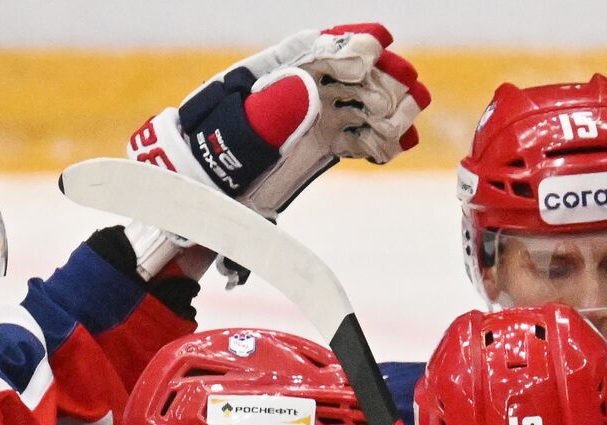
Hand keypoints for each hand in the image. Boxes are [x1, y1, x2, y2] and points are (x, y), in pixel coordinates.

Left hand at [129, 23, 428, 215]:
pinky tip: (394, 146)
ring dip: (388, 111)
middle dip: (381, 79)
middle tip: (407, 91)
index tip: (378, 41)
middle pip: (349, 75)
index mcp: (272, 73)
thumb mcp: (234, 134)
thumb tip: (310, 91)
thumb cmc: (207, 158)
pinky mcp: (321, 148)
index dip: (349, 40)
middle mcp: (299, 91)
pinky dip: (378, 142)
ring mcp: (312, 119)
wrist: (199, 202)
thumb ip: (270, 113)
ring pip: (361, 105)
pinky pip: (357, 138)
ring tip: (401, 126)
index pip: (315, 48)